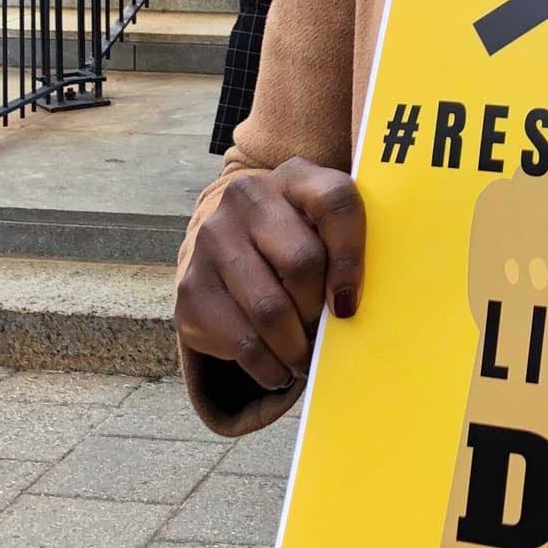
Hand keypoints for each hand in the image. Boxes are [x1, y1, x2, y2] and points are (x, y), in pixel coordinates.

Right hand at [173, 161, 365, 392]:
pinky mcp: (191, 286)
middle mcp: (246, 198)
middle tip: (325, 333)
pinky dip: (268, 367)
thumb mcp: (324, 226)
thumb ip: (349, 245)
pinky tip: (279, 369)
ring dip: (296, 347)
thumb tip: (356, 307)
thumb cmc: (299, 240)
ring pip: (270, 309)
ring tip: (305, 359)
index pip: (334, 201)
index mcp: (294, 177)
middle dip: (319, 309)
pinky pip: (241, 341)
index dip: (351, 254)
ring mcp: (212, 239)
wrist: (229, 245)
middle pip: (302, 261)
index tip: (351, 301)